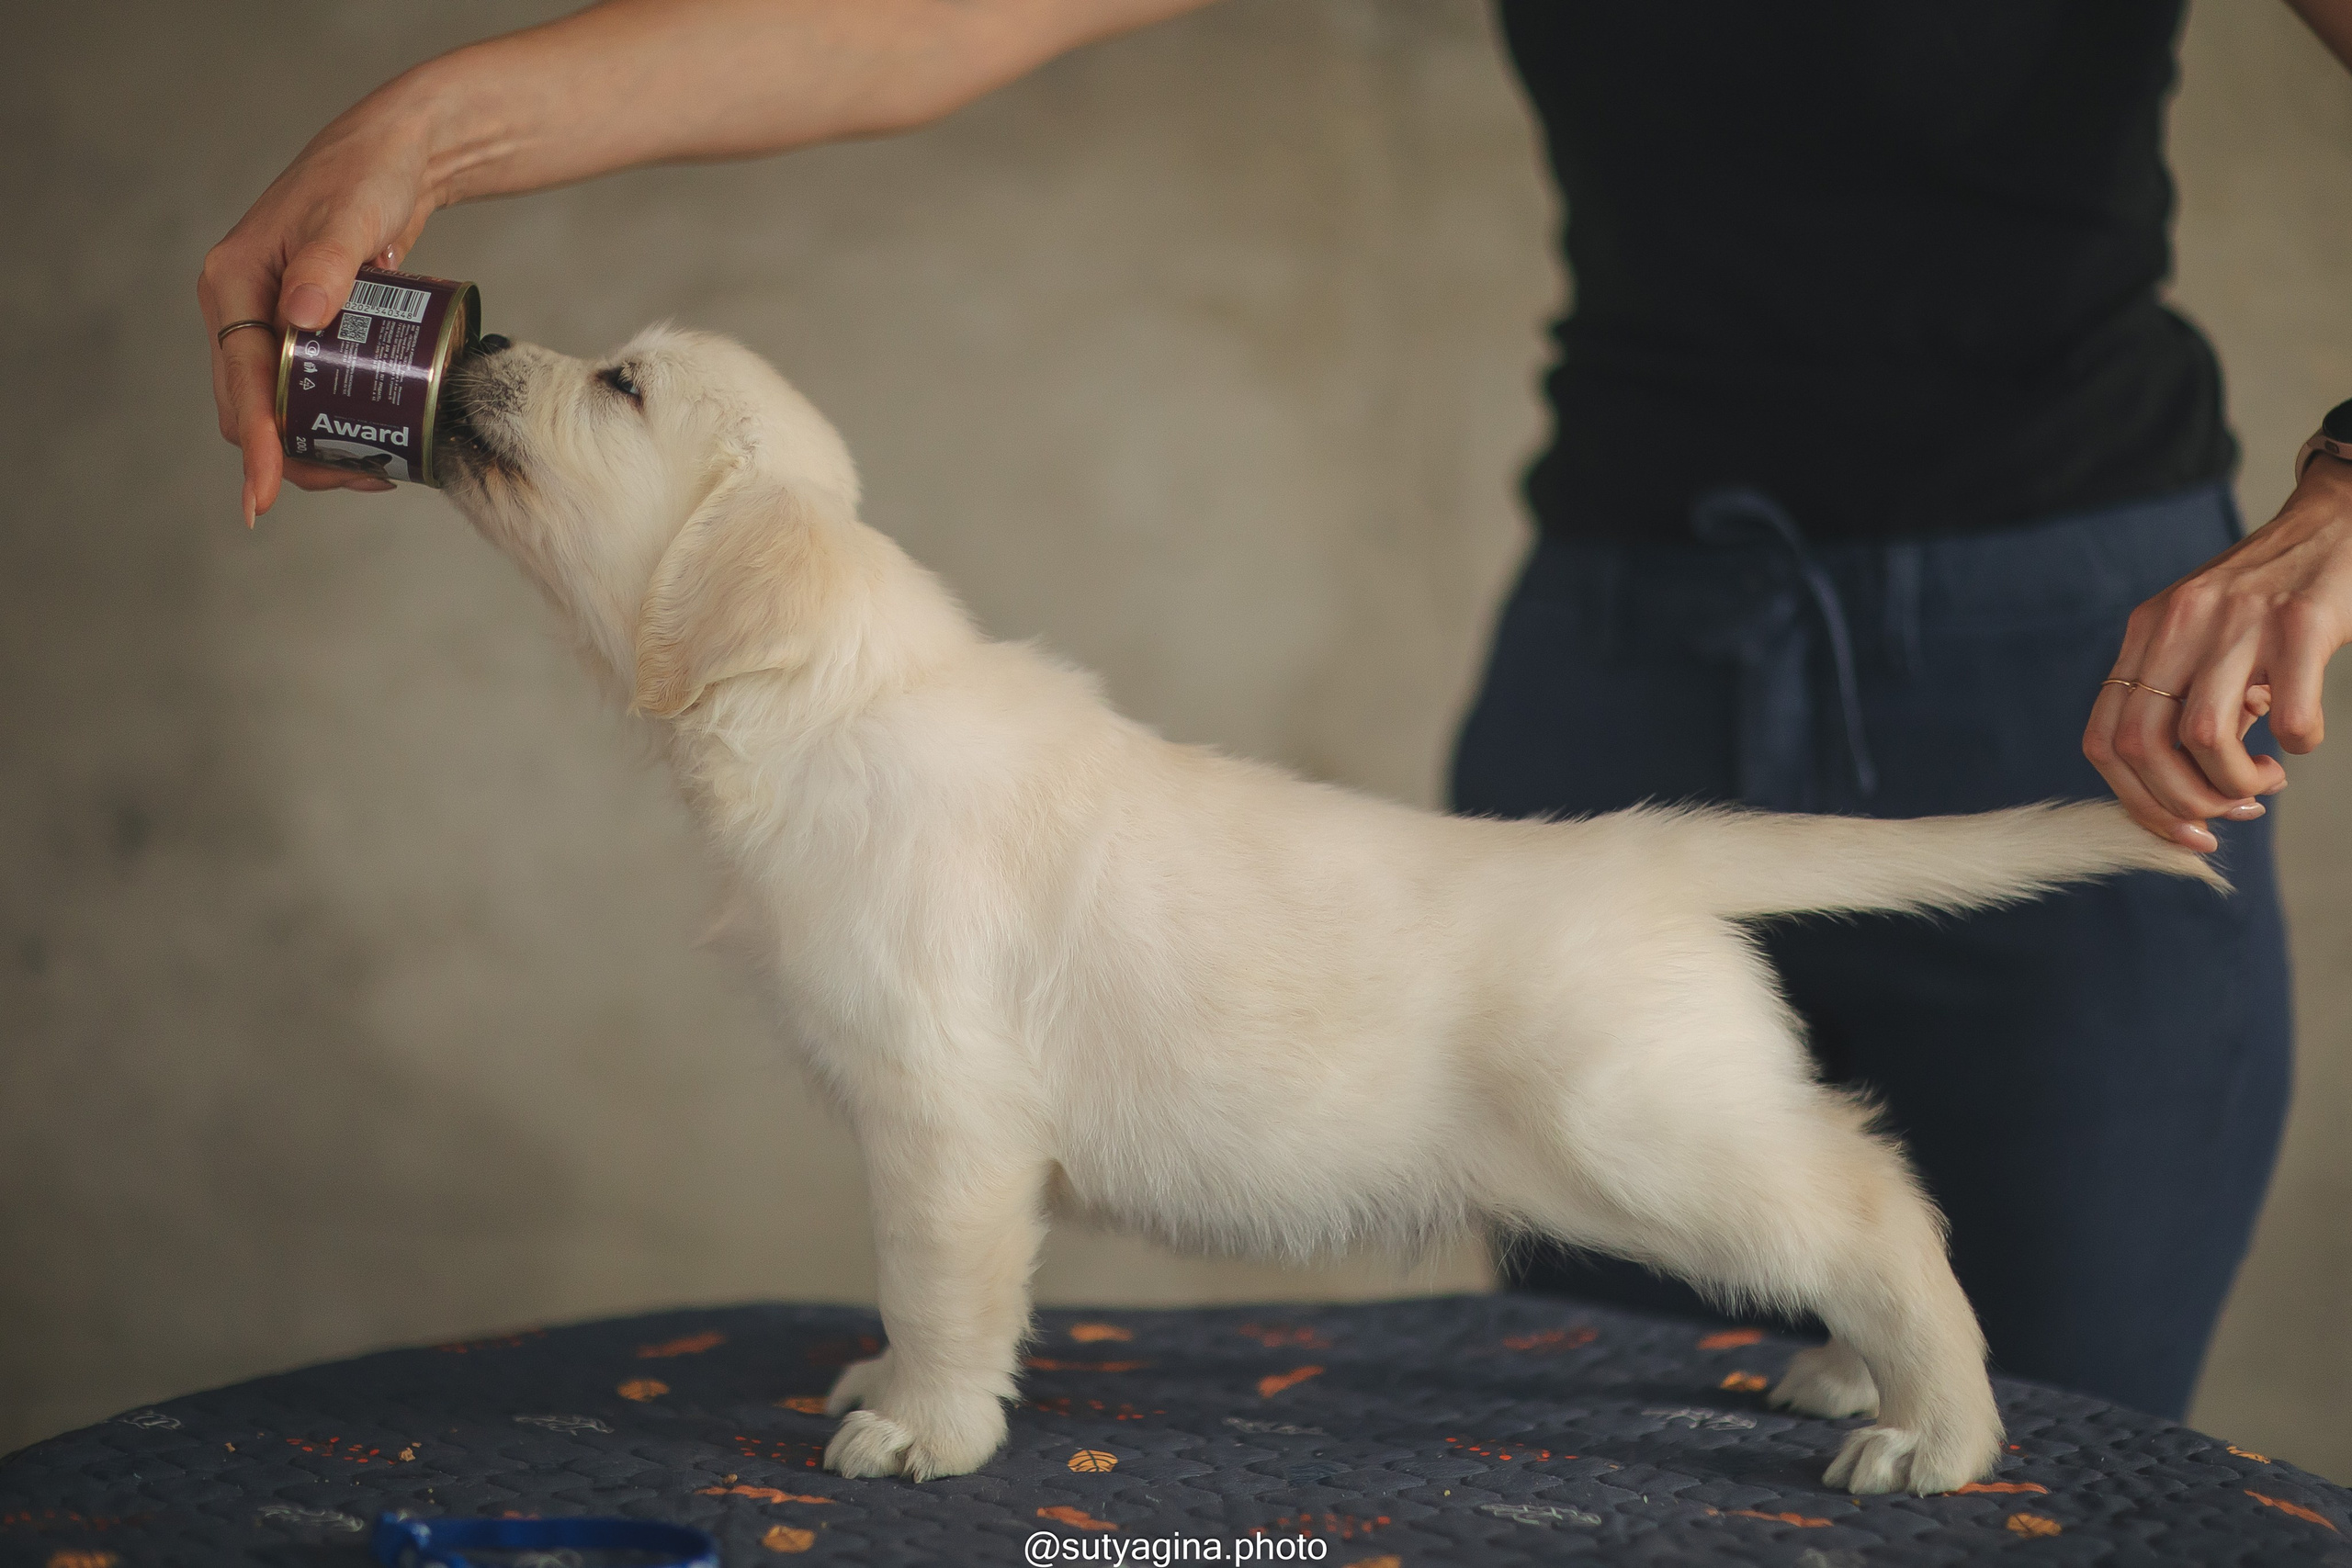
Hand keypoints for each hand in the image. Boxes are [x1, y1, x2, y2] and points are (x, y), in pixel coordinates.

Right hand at [197, 90, 443, 522]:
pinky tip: (378, 442)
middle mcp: (239, 308)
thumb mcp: (350, 214)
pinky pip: (304, 394)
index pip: (239, 379)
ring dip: (319, 448)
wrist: (396, 158)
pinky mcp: (301, 334)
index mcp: (232, 282)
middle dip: (297, 457)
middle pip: (251, 410)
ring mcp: (268, 324)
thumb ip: (329, 262)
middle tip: (369, 479)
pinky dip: (333, 425)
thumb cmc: (367, 175)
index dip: (256, 441)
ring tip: (382, 469)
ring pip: (277, 411)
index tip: (264, 494)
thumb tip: (300, 316)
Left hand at [2084, 457, 2351, 849]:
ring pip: (2204, 737)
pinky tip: (2302, 738)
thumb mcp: (2206, 641)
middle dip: (2182, 804)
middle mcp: (2178, 624)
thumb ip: (2188, 706)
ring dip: (2237, 784)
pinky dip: (2297, 746)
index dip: (2134, 802)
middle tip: (2229, 811)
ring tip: (2267, 778)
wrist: (2339, 519)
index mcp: (2145, 634)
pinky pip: (2289, 716)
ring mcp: (2237, 620)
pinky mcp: (2301, 622)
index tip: (2181, 829)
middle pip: (2141, 747)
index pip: (2104, 740)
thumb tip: (2192, 795)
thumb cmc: (2271, 596)